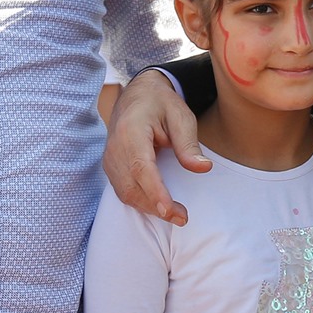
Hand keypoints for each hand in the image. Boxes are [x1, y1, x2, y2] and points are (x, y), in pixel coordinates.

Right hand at [102, 70, 208, 225]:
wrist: (138, 95)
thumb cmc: (161, 104)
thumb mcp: (181, 116)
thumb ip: (188, 143)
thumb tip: (203, 168)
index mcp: (131, 131)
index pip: (141, 167)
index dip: (155, 192)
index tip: (170, 211)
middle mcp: (115, 147)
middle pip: (131, 186)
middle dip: (156, 207)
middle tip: (183, 217)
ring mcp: (110, 159)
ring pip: (125, 193)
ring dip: (149, 208)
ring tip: (176, 215)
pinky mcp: (111, 167)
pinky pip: (123, 190)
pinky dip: (141, 202)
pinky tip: (160, 207)